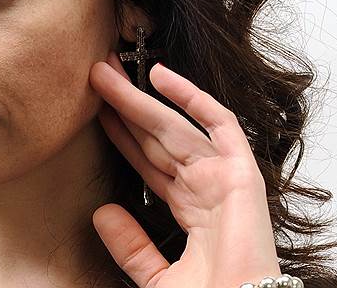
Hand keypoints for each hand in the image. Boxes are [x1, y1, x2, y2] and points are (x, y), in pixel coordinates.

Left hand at [88, 52, 281, 287]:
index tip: (97, 109)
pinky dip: (192, 99)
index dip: (122, 134)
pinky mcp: (240, 174)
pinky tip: (159, 75)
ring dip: (139, 97)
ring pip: (173, 125)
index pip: (148, 161)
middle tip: (95, 73)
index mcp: (190, 210)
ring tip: (105, 69)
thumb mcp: (157, 276)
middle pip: (156, 136)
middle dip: (125, 105)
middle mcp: (205, 187)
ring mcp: (223, 178)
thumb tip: (101, 214)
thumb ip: (131, 246)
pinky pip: (218, 126)